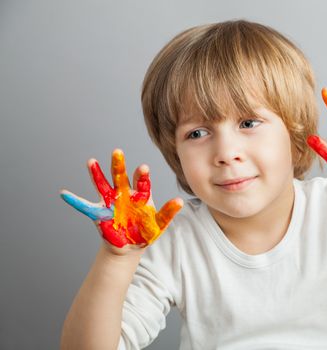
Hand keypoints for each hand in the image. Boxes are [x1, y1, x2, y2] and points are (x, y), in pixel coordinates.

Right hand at [60, 149, 182, 250]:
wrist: (131, 245)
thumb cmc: (146, 231)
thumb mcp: (159, 224)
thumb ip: (168, 212)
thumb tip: (181, 201)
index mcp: (140, 195)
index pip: (142, 182)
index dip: (142, 175)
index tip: (143, 167)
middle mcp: (124, 194)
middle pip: (121, 176)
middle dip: (118, 165)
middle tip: (117, 151)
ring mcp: (111, 201)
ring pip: (103, 184)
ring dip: (96, 173)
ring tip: (92, 161)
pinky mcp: (99, 212)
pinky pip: (85, 205)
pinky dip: (74, 201)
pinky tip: (64, 193)